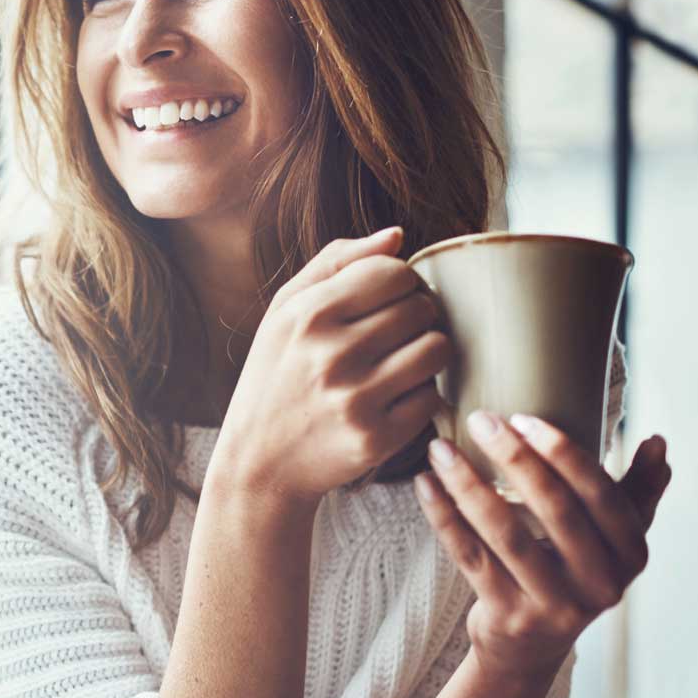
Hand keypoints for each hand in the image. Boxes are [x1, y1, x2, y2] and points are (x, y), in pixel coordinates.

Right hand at [217, 227, 452, 508]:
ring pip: (436, 349)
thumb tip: (396, 236)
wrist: (260, 462)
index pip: (393, 272)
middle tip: (397, 333)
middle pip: (420, 308)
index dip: (401, 281)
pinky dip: (420, 394)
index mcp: (309, 315)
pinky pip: (431, 397)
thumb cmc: (276, 376)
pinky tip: (394, 397)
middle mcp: (332, 355)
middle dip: (417, 315)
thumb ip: (336, 263)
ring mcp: (356, 399)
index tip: (389, 299)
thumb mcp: (284, 312)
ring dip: (428, 352)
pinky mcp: (376, 438)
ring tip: (402, 360)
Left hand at [412, 412, 672, 681]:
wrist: (530, 647)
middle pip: (555, 511)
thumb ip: (637, 491)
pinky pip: (469, 557)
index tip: (525, 418)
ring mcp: (553, 605)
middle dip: (515, 459)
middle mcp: (599, 584)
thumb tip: (658, 442)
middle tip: (482, 420)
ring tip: (440, 448)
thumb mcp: (614, 539)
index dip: (564, 454)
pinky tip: (426, 483)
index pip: (601, 496)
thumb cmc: (572, 572)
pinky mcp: (508, 616)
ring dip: (468, 485)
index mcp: (629, 554)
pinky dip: (443, 516)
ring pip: (505, 534)